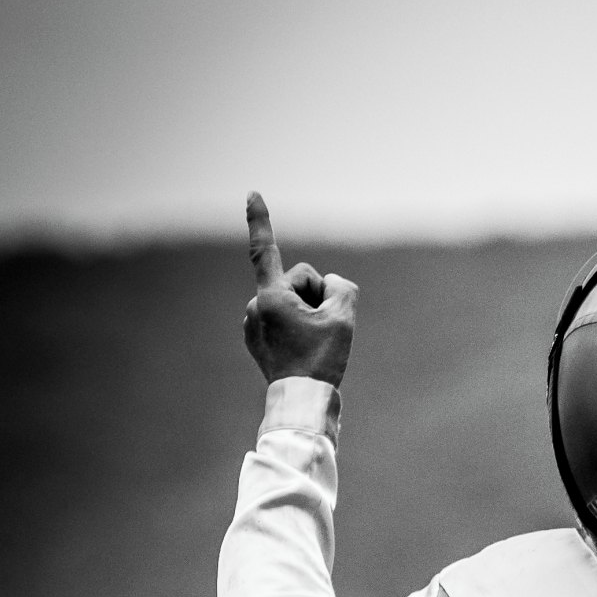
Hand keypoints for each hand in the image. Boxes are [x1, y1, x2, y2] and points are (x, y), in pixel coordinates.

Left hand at [243, 193, 357, 386]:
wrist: (302, 403)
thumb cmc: (322, 361)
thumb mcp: (344, 318)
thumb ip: (341, 286)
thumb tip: (329, 286)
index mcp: (271, 297)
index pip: (264, 249)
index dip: (260, 219)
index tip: (252, 193)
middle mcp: (255, 306)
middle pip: (298, 281)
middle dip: (316, 296)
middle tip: (324, 329)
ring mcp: (253, 324)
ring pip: (292, 300)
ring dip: (308, 312)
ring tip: (313, 343)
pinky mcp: (257, 338)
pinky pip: (284, 317)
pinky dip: (298, 325)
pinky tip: (303, 348)